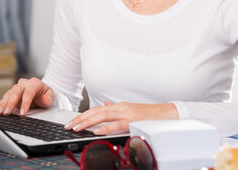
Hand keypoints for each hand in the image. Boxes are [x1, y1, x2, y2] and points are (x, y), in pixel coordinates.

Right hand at [0, 77, 54, 115]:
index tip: (23, 113)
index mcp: (34, 83)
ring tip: (0, 113)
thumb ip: (49, 98)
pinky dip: (0, 105)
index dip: (25, 103)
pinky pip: (4, 98)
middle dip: (10, 103)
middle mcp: (24, 84)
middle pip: (16, 92)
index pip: (29, 92)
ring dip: (4, 104)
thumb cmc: (45, 94)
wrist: (40, 92)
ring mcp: (16, 88)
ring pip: (8, 95)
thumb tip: (47, 100)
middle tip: (7, 113)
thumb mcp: (50, 95)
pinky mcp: (11, 93)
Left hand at [64, 101, 178, 134]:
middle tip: (69, 125)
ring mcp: (127, 114)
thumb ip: (116, 109)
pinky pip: (116, 125)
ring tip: (77, 128)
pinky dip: (105, 128)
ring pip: (102, 116)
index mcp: (119, 106)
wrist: (168, 113)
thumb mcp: (130, 109)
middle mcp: (121, 108)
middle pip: (95, 112)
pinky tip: (96, 131)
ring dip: (87, 122)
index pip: (96, 110)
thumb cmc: (150, 114)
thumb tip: (104, 106)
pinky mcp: (133, 121)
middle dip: (80, 119)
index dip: (83, 115)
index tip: (72, 122)